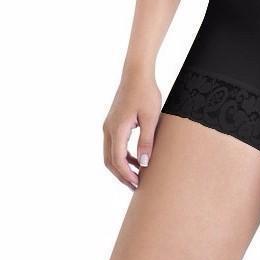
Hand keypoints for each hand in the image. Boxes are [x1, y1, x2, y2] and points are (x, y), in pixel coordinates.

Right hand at [102, 69, 161, 190]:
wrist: (136, 73)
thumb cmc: (146, 93)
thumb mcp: (151, 117)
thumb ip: (146, 140)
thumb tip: (144, 163)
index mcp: (117, 129)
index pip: (117, 160)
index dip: (126, 175)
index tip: (137, 184)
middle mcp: (108, 129)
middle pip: (109, 160)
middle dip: (121, 175)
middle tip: (136, 185)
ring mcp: (109, 125)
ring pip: (110, 154)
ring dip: (121, 166)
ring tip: (137, 175)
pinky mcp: (113, 122)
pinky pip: (113, 145)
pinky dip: (122, 155)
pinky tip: (136, 159)